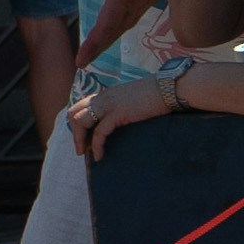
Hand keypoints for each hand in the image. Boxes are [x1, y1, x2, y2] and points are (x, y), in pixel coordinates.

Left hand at [65, 74, 180, 155]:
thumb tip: (117, 119)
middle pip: (73, 113)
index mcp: (105, 94)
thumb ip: (120, 105)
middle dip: (74, 132)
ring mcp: (109, 104)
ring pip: (80, 121)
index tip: (83, 138)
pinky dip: (96, 146)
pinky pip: (99, 133)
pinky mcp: (117, 114)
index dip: (77, 124)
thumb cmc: (156, 94)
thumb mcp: (131, 99)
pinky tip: (100, 155)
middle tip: (81, 148)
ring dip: (79, 139)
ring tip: (85, 153)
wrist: (169, 88)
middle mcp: (103, 97)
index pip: (80, 107)